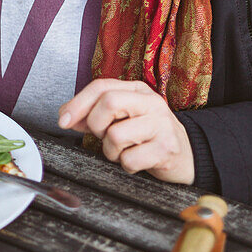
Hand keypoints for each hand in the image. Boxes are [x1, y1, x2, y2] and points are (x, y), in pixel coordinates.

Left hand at [59, 78, 194, 183]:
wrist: (187, 155)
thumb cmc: (148, 134)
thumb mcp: (124, 116)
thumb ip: (95, 113)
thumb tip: (66, 116)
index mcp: (137, 90)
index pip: (101, 86)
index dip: (78, 103)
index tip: (63, 120)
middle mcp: (150, 102)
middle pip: (108, 103)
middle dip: (96, 125)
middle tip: (104, 136)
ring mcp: (161, 125)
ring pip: (115, 135)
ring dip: (111, 151)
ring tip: (124, 151)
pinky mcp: (166, 149)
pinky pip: (129, 160)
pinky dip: (126, 165)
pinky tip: (137, 161)